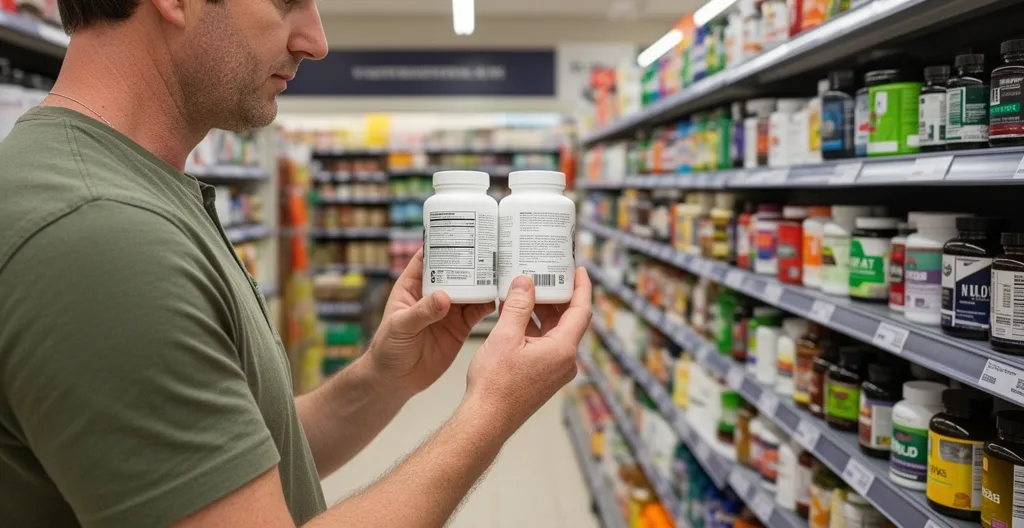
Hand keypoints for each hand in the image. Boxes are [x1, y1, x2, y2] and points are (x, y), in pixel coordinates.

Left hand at [367, 249, 494, 397]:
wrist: (397, 379)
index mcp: (413, 285)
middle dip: (472, 259)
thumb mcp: (400, 326)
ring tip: (501, 271)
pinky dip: (490, 304)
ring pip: (471, 289)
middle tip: (491, 248)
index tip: (462, 231)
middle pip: (456, 270)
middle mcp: (433, 293)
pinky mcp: (460, 326)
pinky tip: (500, 298)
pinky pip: (478, 311)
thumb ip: (422, 312)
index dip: (443, 242)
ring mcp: (449, 310)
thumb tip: (444, 297)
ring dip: (485, 281)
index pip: (429, 257)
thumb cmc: (388, 348)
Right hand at [464, 268, 592, 436]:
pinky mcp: (543, 377)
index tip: (578, 270)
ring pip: (555, 333)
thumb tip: (525, 282)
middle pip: (569, 320)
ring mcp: (555, 371)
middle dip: (556, 297)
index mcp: (563, 350)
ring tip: (525, 292)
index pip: (581, 311)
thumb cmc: (495, 384)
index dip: (581, 287)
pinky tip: (515, 317)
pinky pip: (545, 345)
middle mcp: (565, 362)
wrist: (486, 420)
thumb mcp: (505, 336)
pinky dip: (534, 328)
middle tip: (546, 275)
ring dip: (542, 312)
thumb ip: (517, 306)